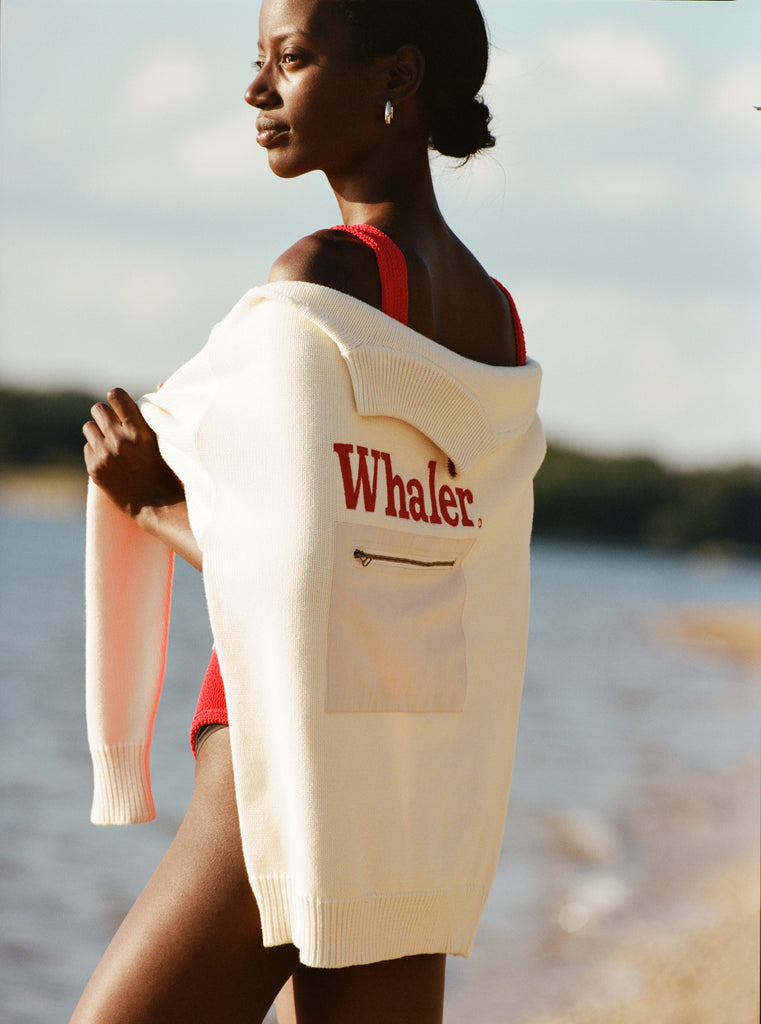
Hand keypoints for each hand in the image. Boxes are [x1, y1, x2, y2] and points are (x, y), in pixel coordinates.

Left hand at [83, 387, 183, 517]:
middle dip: (105, 413)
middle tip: (113, 422)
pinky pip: (87, 447)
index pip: (116, 396)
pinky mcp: (95, 469)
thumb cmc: (168, 469)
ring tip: (112, 441)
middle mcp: (120, 441)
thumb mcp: (168, 438)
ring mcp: (105, 455)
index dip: (116, 397)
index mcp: (140, 430)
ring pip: (89, 427)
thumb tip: (158, 384)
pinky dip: (97, 450)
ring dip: (99, 431)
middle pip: (98, 409)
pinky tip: (111, 459)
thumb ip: (160, 410)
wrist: (157, 505)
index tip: (119, 402)